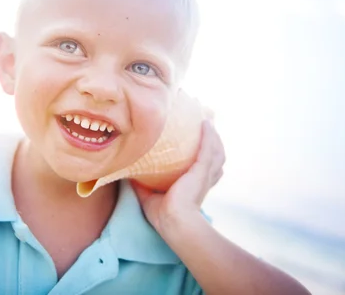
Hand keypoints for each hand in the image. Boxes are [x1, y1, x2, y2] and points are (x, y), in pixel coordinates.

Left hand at [131, 119, 225, 234]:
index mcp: (195, 185)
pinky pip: (208, 148)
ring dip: (213, 136)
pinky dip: (208, 135)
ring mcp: (205, 174)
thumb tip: (128, 173)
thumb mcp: (149, 196)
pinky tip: (205, 123)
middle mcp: (205, 179)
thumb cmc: (163, 215)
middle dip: (214, 141)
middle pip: (216, 156)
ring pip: (216, 150)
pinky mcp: (202, 170)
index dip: (207, 156)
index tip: (202, 143)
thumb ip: (142, 184)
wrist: (173, 223)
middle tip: (207, 126)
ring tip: (207, 121)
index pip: (207, 168)